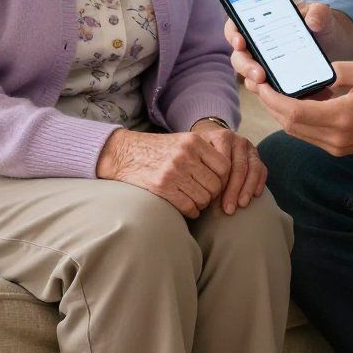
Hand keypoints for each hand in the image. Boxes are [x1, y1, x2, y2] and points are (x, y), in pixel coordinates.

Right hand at [96, 128, 231, 218]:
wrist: (124, 153)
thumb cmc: (157, 149)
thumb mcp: (182, 141)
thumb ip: (203, 153)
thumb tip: (228, 176)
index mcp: (194, 141)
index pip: (224, 166)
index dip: (225, 180)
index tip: (218, 185)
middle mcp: (186, 155)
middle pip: (215, 185)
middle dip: (213, 195)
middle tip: (207, 196)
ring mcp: (174, 172)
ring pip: (203, 198)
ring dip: (202, 204)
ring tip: (196, 201)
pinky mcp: (162, 187)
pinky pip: (188, 207)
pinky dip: (192, 212)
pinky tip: (188, 209)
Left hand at [191, 120, 267, 213]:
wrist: (212, 137)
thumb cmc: (201, 151)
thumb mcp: (196, 153)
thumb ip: (198, 167)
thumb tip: (199, 194)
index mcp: (222, 137)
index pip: (224, 162)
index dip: (221, 182)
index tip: (215, 198)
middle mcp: (238, 141)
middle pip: (239, 166)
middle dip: (234, 189)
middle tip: (229, 208)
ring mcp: (249, 147)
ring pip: (254, 168)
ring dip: (248, 188)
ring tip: (241, 204)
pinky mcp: (256, 155)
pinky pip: (262, 169)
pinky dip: (259, 182)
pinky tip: (255, 195)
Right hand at [225, 1, 352, 90]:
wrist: (337, 44)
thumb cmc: (322, 24)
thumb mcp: (321, 13)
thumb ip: (317, 12)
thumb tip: (312, 22)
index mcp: (261, 24)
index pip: (236, 26)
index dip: (233, 34)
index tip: (241, 41)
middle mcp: (259, 47)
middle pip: (240, 56)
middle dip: (245, 66)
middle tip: (259, 74)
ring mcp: (267, 66)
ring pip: (250, 77)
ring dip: (255, 83)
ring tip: (268, 85)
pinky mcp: (278, 83)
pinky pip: (268, 92)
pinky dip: (273, 95)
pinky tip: (286, 96)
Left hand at [253, 60, 352, 155]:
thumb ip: (340, 69)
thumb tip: (317, 71)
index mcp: (342, 117)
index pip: (293, 112)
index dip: (272, 99)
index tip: (261, 84)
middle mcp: (336, 138)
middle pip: (289, 125)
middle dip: (271, 105)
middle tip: (261, 85)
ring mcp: (337, 147)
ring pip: (296, 132)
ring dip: (282, 113)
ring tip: (275, 91)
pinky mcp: (339, 148)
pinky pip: (309, 135)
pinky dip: (297, 119)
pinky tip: (298, 102)